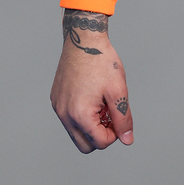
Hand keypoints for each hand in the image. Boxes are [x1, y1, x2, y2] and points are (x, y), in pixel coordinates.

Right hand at [50, 9, 132, 153]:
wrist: (83, 39)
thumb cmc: (102, 62)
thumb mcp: (118, 91)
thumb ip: (123, 118)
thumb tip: (127, 139)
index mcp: (80, 114)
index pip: (100, 143)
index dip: (115, 133)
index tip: (119, 115)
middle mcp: (64, 115)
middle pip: (85, 145)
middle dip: (101, 134)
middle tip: (110, 113)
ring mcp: (58, 108)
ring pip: (76, 132)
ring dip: (91, 125)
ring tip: (102, 103)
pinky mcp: (55, 100)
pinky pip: (68, 118)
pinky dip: (81, 115)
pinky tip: (92, 95)